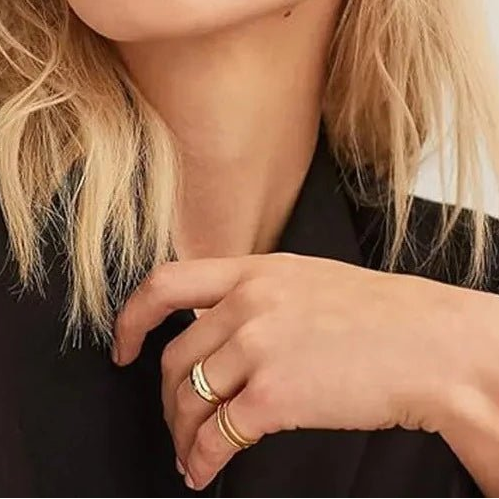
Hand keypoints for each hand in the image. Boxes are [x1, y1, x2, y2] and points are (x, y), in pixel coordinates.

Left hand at [113, 253, 498, 490]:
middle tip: (174, 417)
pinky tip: (204, 470)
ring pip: (191, 398)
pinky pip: (217, 434)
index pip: (167, 285)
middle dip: (167, 397)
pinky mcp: (274, 395)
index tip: (123, 347)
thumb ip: (258, 297)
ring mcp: (259, 347)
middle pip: (176, 358)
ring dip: (182, 433)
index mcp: (255, 272)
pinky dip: (201, 458)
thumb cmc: (379, 314)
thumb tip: (221, 331)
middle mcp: (249, 303)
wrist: (430, 342)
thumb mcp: (307, 283)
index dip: (132, 318)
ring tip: (188, 451)